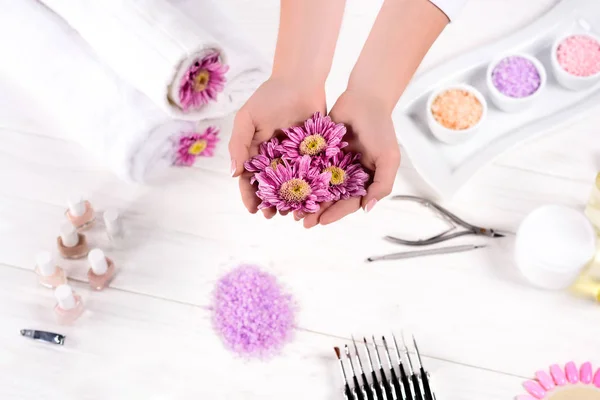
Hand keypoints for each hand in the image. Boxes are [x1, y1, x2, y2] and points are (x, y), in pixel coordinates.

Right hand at [228, 77, 325, 217]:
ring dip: (293, 201)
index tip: (253, 210)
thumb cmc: (270, 96)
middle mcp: (276, 159)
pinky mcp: (316, 154)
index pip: (250, 179)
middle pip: (272, 187)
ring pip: (294, 186)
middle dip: (271, 203)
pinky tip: (315, 200)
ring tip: (294, 213)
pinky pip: (314, 175)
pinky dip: (314, 188)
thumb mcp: (247, 118)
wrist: (301, 79)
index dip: (250, 195)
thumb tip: (234, 174)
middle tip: (273, 216)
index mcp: (257, 153)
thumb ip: (238, 144)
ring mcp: (297, 158)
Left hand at [298, 88, 400, 227]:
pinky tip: (286, 185)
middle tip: (302, 221)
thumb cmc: (381, 129)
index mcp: (362, 181)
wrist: (365, 99)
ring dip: (305, 198)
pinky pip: (306, 167)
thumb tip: (367, 208)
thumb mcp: (389, 158)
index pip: (348, 203)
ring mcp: (331, 164)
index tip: (322, 221)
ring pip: (315, 186)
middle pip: (329, 199)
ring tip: (292, 209)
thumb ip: (382, 184)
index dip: (336, 213)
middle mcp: (345, 176)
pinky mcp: (317, 152)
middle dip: (316, 211)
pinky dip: (297, 176)